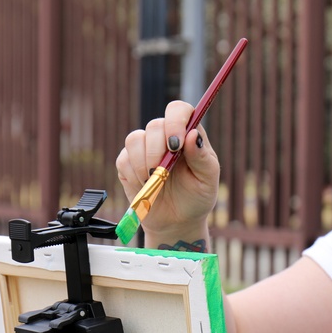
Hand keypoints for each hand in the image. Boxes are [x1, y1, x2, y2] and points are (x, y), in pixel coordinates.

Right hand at [116, 100, 220, 241]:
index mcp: (187, 134)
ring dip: (144, 163)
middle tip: (164, 171)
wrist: (177, 221)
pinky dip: (134, 175)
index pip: (179, 110)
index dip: (175, 121)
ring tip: (157, 181)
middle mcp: (165, 136)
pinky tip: (146, 186)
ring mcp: (145, 148)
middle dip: (158, 150)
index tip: (176, 144)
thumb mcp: (207, 180)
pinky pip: (123, 159)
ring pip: (134, 139)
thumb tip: (193, 134)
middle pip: (155, 125)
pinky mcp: (128, 163)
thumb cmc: (197, 197)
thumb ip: (202, 157)